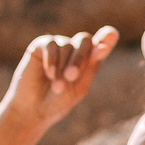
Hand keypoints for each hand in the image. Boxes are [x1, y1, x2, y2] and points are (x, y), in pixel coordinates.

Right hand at [1, 26, 119, 132]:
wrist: (32, 110)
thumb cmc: (59, 102)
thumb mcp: (80, 86)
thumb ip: (92, 66)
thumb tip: (103, 46)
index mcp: (89, 60)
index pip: (102, 43)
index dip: (107, 37)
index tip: (112, 33)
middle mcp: (74, 49)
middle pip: (85, 40)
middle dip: (80, 58)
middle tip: (72, 76)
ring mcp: (58, 45)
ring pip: (67, 45)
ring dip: (63, 66)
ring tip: (57, 86)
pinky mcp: (41, 45)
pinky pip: (51, 44)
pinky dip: (52, 60)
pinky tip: (50, 74)